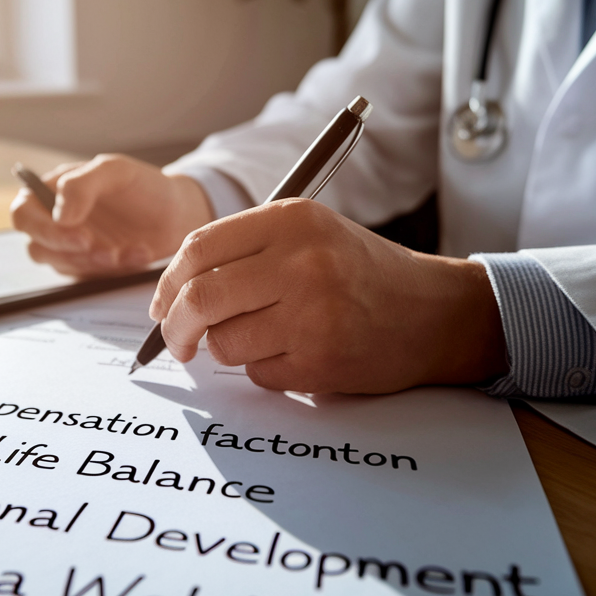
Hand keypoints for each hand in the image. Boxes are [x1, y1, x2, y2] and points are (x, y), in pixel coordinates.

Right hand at [10, 155, 214, 276]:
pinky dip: (117, 270)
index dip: (43, 229)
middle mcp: (55, 221)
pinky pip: (91, 278)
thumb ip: (81, 185)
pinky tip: (140, 254)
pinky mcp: (90, 268)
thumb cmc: (142, 185)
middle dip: (71, 253)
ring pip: (64, 266)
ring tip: (130, 251)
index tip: (79, 235)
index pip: (23, 213)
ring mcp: (72, 248)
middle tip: (106, 252)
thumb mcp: (115, 171)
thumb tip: (59, 215)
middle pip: (37, 247)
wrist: (176, 212)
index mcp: (52, 192)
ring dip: (96, 263)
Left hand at [148, 199, 507, 393]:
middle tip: (178, 342)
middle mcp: (301, 262)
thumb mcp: (311, 235)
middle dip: (176, 328)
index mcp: (292, 221)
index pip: (198, 249)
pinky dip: (266, 370)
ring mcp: (311, 314)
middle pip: (200, 299)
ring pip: (225, 343)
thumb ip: (247, 250)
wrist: (433, 313)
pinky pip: (258, 374)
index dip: (168, 283)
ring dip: (230, 350)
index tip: (162, 304)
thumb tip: (172, 292)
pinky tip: (301, 353)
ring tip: (267, 338)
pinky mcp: (320, 360)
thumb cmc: (361, 273)